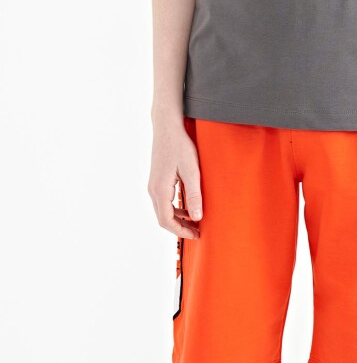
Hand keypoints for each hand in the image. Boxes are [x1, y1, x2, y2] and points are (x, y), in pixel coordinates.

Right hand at [148, 120, 202, 239]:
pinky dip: (174, 208)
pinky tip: (187, 206)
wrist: (167, 127)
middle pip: (163, 218)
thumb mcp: (191, 170)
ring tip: (194, 221)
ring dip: (177, 218)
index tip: (195, 235)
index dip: (180, 231)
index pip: (166, 221)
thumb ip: (194, 194)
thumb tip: (197, 217)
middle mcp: (153, 189)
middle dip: (180, 227)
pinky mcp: (157, 180)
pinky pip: (164, 201)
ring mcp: (153, 184)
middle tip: (197, 231)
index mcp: (160, 190)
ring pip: (163, 210)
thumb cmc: (179, 146)